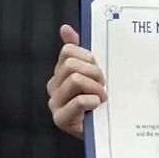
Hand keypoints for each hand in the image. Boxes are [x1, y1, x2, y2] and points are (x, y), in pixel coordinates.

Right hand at [46, 24, 106, 138]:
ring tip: (102, 97)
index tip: (98, 67)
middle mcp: (53, 86)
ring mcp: (55, 103)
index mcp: (60, 72)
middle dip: (94, 72)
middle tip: (103, 84)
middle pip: (72, 65)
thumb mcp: (94, 71)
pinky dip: (92, 101)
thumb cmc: (100, 98)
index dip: (88, 57)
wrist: (105, 129)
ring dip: (95, 87)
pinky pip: (78, 100)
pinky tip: (96, 106)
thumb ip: (80, 50)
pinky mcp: (60, 119)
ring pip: (75, 80)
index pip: (68, 51)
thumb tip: (65, 28)